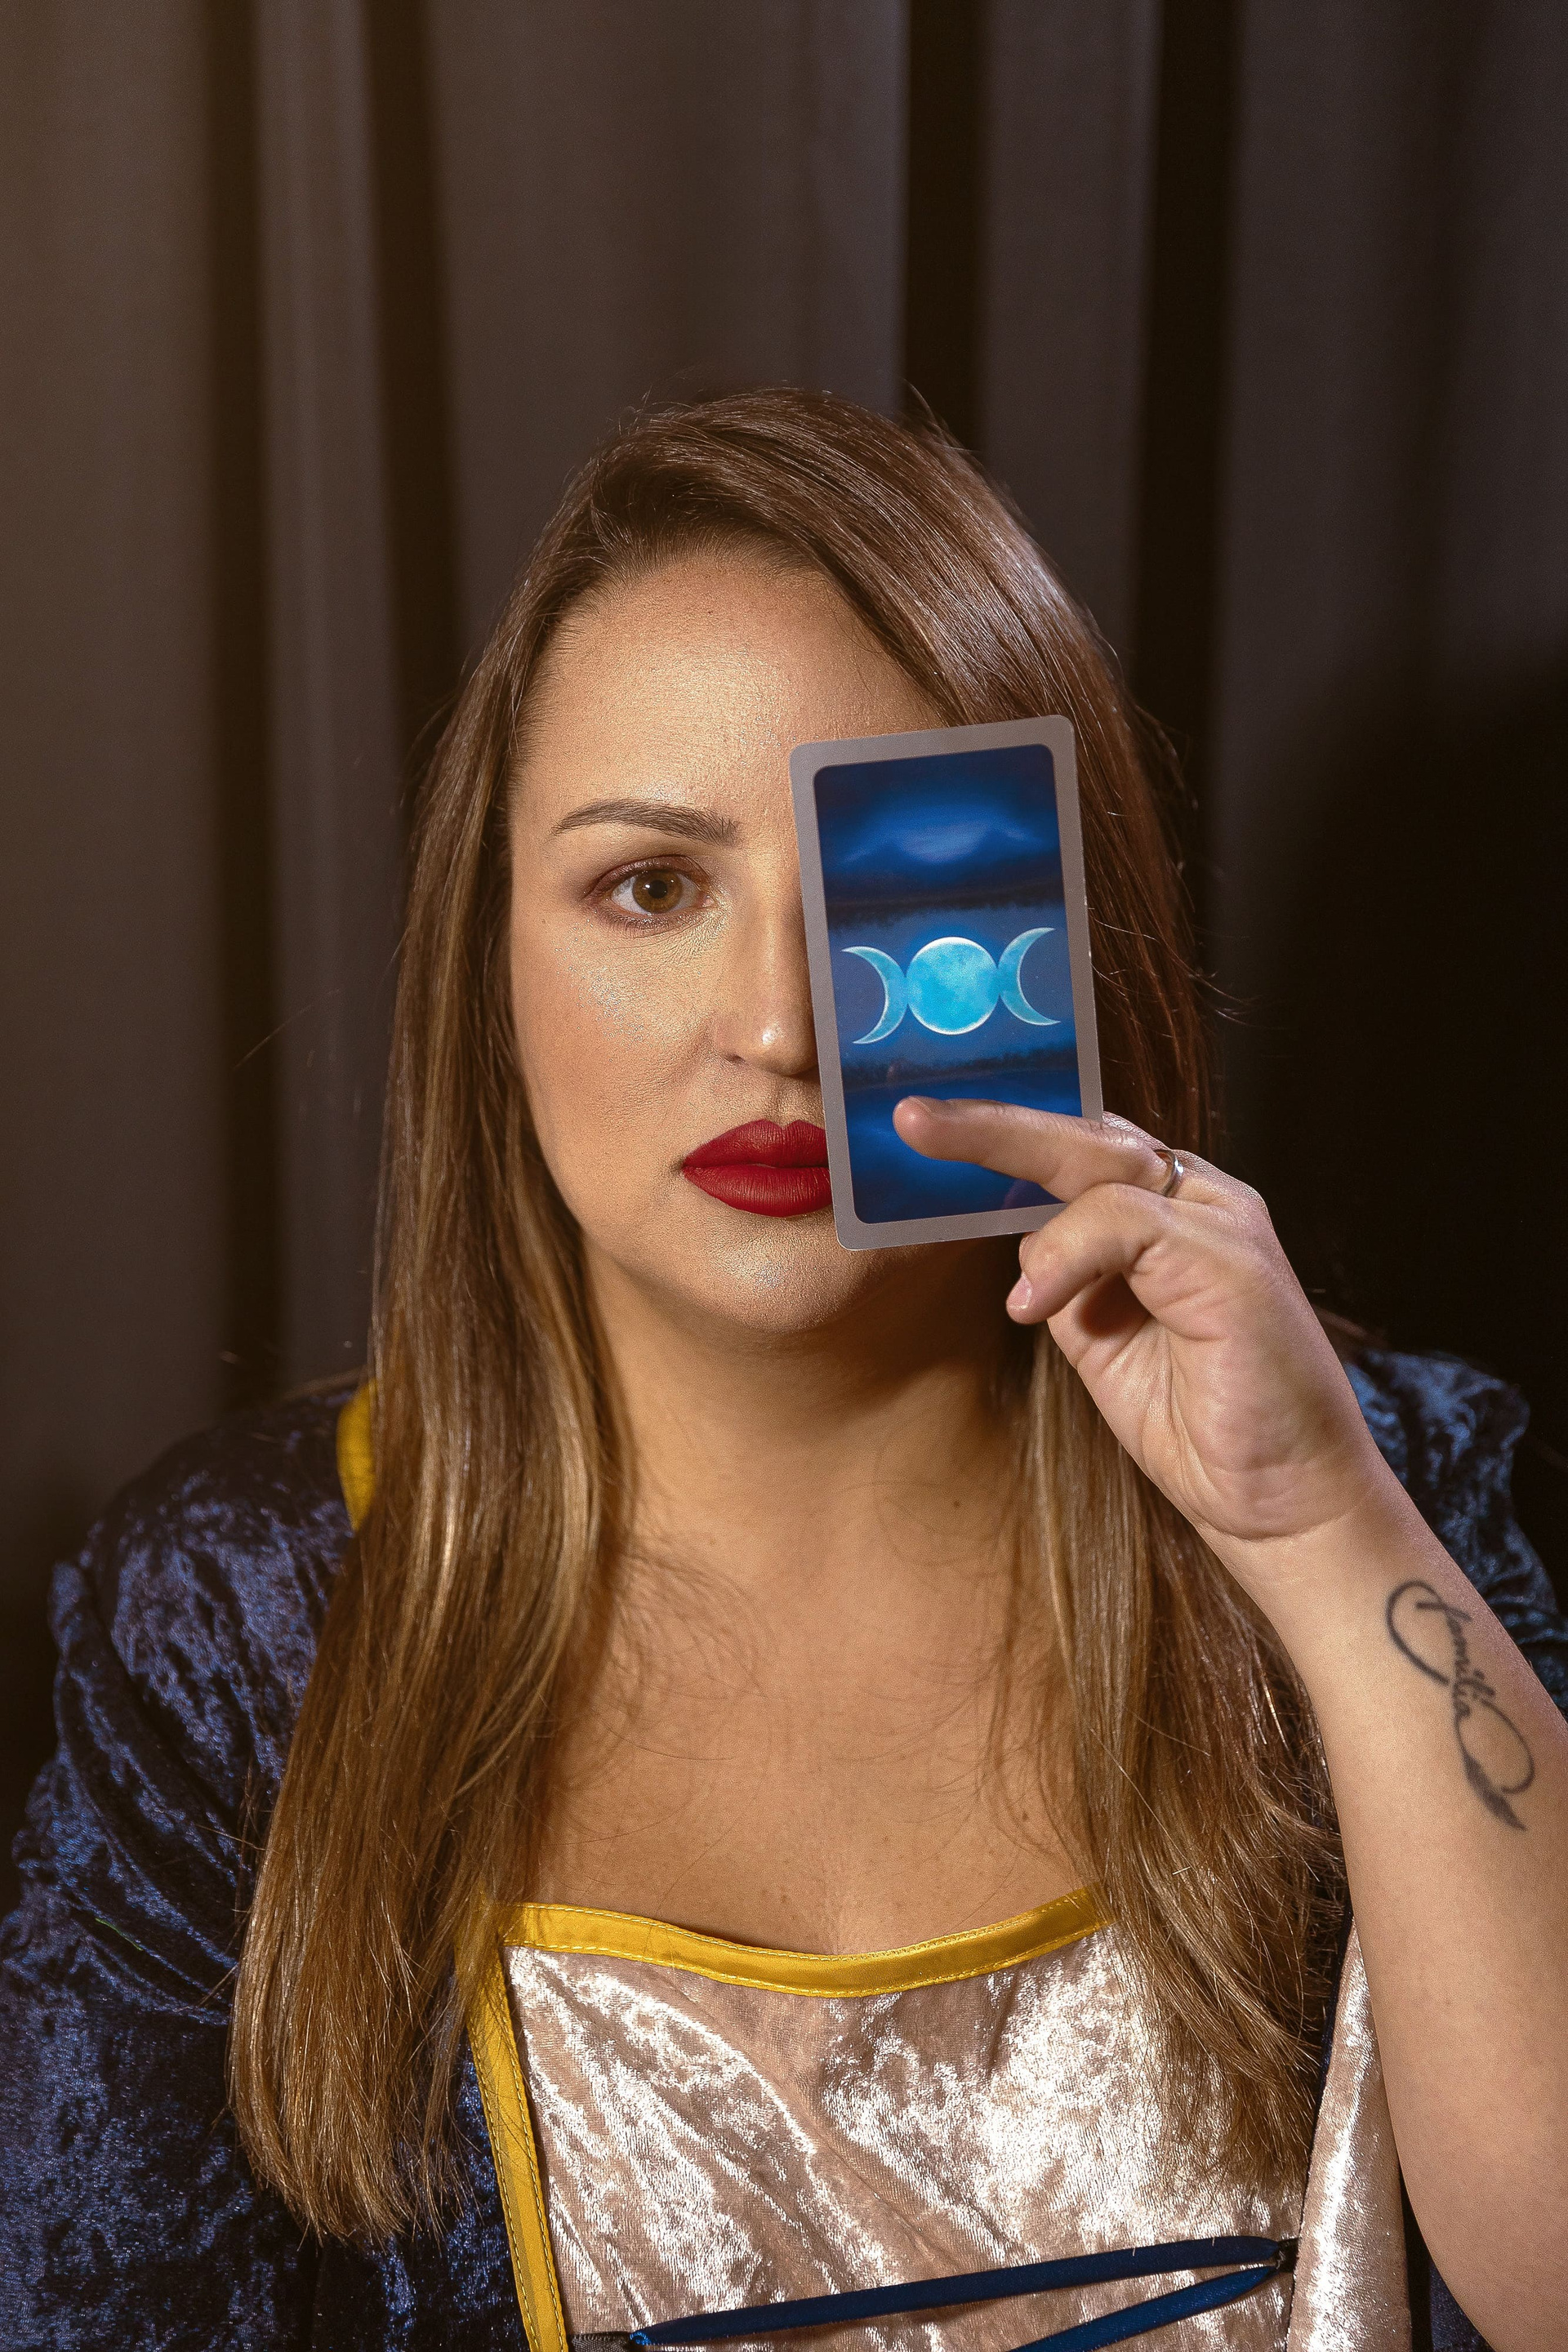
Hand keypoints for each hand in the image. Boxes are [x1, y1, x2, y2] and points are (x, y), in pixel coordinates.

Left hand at [894, 1099, 1402, 1596]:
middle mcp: (1200, 1201)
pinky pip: (1125, 1220)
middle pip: (1083, 1133)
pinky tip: (1032, 1304)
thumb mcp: (1100, 1338)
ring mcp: (1221, 1223)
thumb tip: (1016, 1244)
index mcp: (1170, 1213)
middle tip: (910, 1117)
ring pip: (1097, 1156)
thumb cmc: (1201, 1426)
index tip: (926, 1128)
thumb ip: (1065, 1279)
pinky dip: (1065, 1254)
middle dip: (988, 1119)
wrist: (1283, 1502)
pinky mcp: (1231, 1260)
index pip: (1080, 1146)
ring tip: (934, 1172)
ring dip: (1006, 1154)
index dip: (1005, 1132)